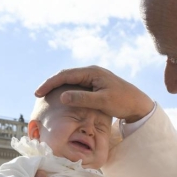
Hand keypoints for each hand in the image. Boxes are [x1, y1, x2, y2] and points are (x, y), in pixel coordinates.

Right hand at [35, 66, 154, 122]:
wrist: (138, 104)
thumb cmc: (123, 102)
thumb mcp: (102, 102)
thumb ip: (82, 99)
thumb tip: (62, 96)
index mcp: (92, 72)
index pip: (65, 75)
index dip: (50, 83)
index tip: (38, 92)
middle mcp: (92, 72)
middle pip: (66, 75)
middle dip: (51, 83)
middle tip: (38, 94)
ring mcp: (94, 77)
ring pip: (71, 80)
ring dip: (58, 86)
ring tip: (45, 95)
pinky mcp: (96, 84)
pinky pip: (77, 85)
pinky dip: (67, 90)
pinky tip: (60, 97)